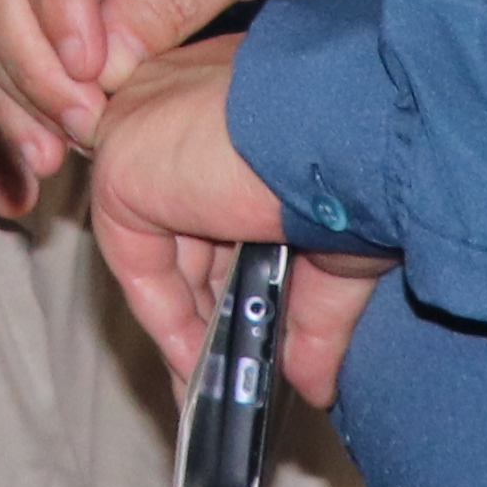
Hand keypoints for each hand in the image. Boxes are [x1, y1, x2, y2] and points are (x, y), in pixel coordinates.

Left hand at [86, 37, 383, 406]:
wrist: (357, 130)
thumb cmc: (365, 157)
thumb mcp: (338, 247)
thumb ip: (313, 314)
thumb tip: (316, 385)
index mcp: (228, 98)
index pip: (210, 193)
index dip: (226, 273)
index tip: (242, 335)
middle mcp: (178, 101)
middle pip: (182, 226)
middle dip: (207, 309)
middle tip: (227, 376)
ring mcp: (143, 125)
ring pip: (160, 247)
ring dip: (188, 325)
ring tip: (214, 389)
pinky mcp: (122, 162)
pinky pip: (137, 260)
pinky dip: (167, 318)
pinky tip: (197, 369)